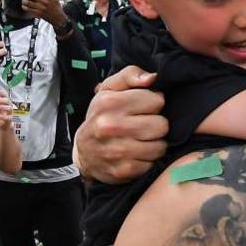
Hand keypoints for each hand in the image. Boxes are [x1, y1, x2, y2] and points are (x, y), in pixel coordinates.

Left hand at [0, 87, 12, 129]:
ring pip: (10, 108)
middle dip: (3, 99)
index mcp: (3, 101)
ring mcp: (9, 112)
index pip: (5, 94)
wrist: (0, 124)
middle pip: (8, 100)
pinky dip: (4, 117)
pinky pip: (9, 118)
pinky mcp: (9, 120)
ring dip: (4, 107)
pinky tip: (0, 116)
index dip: (2, 92)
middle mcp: (8, 105)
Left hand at [19, 0, 66, 28]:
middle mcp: (42, 1)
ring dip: (23, 0)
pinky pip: (28, 10)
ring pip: (27, 2)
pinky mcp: (38, 14)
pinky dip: (24, 7)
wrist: (59, 18)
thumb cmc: (57, 7)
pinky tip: (24, 6)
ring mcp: (39, 8)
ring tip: (23, 0)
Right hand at [74, 65, 167, 183]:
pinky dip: (148, 160)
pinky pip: (151, 163)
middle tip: (145, 125)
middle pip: (161, 125)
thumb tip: (152, 78)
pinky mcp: (122, 170)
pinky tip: (137, 154)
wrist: (84, 151)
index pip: (156, 100)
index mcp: (110, 102)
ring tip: (142, 139)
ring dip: (155, 143)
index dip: (154, 104)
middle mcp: (111, 126)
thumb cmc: (103, 115)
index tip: (145, 108)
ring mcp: (116, 150)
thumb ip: (130, 75)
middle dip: (157, 125)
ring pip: (160, 146)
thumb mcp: (110, 89)